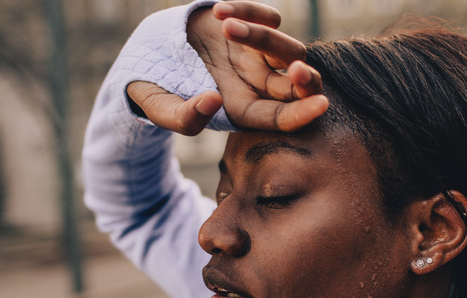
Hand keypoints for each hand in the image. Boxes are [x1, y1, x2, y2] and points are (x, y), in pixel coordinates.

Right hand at [126, 1, 327, 135]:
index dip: (303, 113)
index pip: (282, 117)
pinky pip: (269, 17)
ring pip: (286, 48)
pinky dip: (249, 11)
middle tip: (298, 71)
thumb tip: (212, 101)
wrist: (146, 50)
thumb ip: (183, 116)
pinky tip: (217, 12)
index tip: (320, 104)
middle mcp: (257, 83)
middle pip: (297, 85)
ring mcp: (257, 53)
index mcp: (243, 110)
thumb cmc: (155, 89)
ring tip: (226, 27)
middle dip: (305, 80)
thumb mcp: (160, 109)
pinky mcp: (250, 24)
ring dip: (263, 37)